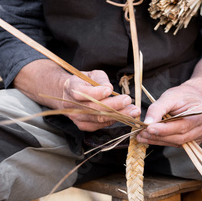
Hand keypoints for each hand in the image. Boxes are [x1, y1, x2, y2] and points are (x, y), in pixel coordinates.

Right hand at [14, 59, 139, 131]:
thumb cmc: (83, 82)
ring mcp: (76, 118)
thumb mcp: (91, 74)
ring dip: (119, 115)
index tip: (109, 90)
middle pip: (93, 108)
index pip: (82, 93)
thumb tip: (109, 89)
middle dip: (113, 105)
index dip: (95, 92)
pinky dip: (114, 121)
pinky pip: (100, 125)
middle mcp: (71, 105)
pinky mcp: (83, 126)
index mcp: (71, 88)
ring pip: (99, 118)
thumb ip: (100, 79)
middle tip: (129, 101)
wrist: (68, 95)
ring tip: (133, 110)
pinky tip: (126, 116)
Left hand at [136, 84, 201, 146]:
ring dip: (159, 141)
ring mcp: (200, 135)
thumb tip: (147, 123)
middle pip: (179, 137)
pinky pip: (177, 144)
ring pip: (177, 142)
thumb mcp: (169, 96)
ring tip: (143, 136)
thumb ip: (158, 109)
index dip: (164, 129)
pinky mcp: (194, 140)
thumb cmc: (182, 95)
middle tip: (142, 133)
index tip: (148, 128)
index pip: (182, 126)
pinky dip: (163, 141)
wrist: (192, 96)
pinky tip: (152, 138)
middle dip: (159, 136)